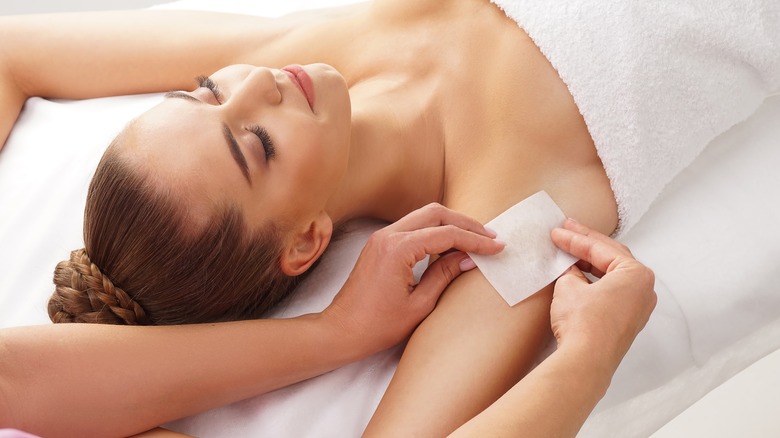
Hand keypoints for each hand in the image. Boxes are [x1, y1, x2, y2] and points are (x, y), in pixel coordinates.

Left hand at [322, 203, 503, 353]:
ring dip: (450, 224)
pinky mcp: (379, 243)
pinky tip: (450, 246)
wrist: (341, 330)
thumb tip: (469, 259)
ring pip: (424, 216)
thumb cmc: (376, 325)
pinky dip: (434, 231)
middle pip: (436, 213)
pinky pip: (412, 227)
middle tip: (490, 238)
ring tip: (475, 240)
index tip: (497, 247)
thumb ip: (445, 275)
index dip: (476, 240)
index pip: (446, 234)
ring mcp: (381, 237)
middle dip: (466, 223)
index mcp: (397, 249)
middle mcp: (388, 235)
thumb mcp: (419, 305)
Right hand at [550, 219, 656, 368]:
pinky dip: (595, 281)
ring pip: (613, 275)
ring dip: (590, 263)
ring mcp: (637, 308)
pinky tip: (578, 277)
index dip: (574, 238)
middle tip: (566, 231)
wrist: (585, 361)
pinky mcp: (626, 322)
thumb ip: (571, 271)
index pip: (601, 248)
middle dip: (586, 244)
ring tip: (569, 251)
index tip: (557, 232)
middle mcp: (644, 290)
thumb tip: (571, 270)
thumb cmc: (584, 324)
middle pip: (612, 257)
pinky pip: (612, 292)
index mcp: (637, 275)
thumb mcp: (569, 286)